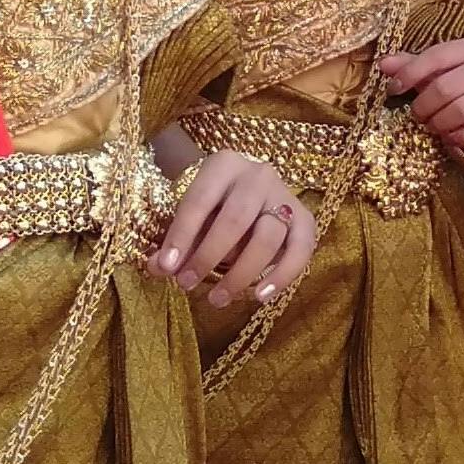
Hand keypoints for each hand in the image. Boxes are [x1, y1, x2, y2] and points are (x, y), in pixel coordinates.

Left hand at [148, 148, 317, 308]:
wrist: (249, 193)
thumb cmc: (213, 208)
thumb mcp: (191, 217)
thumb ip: (175, 242)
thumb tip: (158, 267)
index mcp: (223, 165)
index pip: (199, 201)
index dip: (181, 236)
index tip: (167, 268)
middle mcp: (258, 175)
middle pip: (236, 219)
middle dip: (209, 257)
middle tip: (187, 285)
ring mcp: (285, 196)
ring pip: (267, 237)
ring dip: (241, 274)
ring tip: (217, 298)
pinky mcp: (304, 219)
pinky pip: (301, 250)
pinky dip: (282, 276)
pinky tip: (260, 297)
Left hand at [381, 37, 463, 158]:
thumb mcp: (442, 71)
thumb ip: (414, 66)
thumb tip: (383, 63)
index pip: (435, 56)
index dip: (409, 74)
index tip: (394, 90)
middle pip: (445, 88)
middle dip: (424, 107)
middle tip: (419, 116)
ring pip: (460, 111)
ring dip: (439, 124)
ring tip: (435, 126)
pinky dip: (458, 138)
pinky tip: (452, 137)